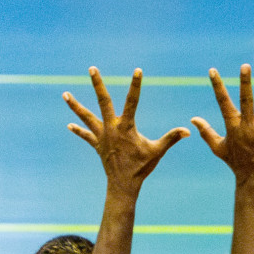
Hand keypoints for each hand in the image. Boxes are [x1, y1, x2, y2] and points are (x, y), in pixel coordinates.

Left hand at [65, 68, 189, 194]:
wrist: (123, 184)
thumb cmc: (142, 167)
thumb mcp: (158, 151)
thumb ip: (171, 138)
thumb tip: (188, 130)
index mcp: (126, 127)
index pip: (132, 101)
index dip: (135, 85)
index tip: (138, 70)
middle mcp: (111, 128)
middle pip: (103, 101)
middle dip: (98, 84)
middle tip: (91, 68)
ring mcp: (102, 136)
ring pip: (86, 117)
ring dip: (75, 105)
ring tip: (65, 94)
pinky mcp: (97, 145)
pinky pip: (86, 135)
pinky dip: (79, 130)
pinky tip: (70, 125)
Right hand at [192, 66, 253, 185]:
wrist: (252, 179)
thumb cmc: (235, 162)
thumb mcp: (217, 147)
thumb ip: (206, 131)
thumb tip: (193, 119)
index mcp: (232, 126)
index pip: (223, 102)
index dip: (217, 86)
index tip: (212, 70)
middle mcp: (246, 126)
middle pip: (246, 100)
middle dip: (245, 82)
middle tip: (245, 66)